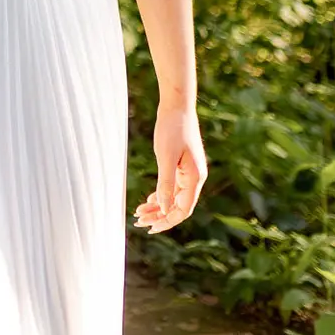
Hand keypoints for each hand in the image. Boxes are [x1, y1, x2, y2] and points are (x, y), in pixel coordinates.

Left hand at [134, 99, 205, 233]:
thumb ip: (166, 183)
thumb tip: (164, 209)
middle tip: (138, 222)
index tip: (151, 228)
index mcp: (195, 178)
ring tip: (138, 214)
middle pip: (177, 206)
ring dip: (157, 206)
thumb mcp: (166, 157)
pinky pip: (172, 187)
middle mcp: (194, 178)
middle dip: (159, 216)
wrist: (177, 106)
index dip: (167, 221)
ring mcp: (188, 172)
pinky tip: (148, 200)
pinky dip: (160, 194)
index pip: (183, 209)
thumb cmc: (172, 129)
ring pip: (173, 197)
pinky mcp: (181, 165)